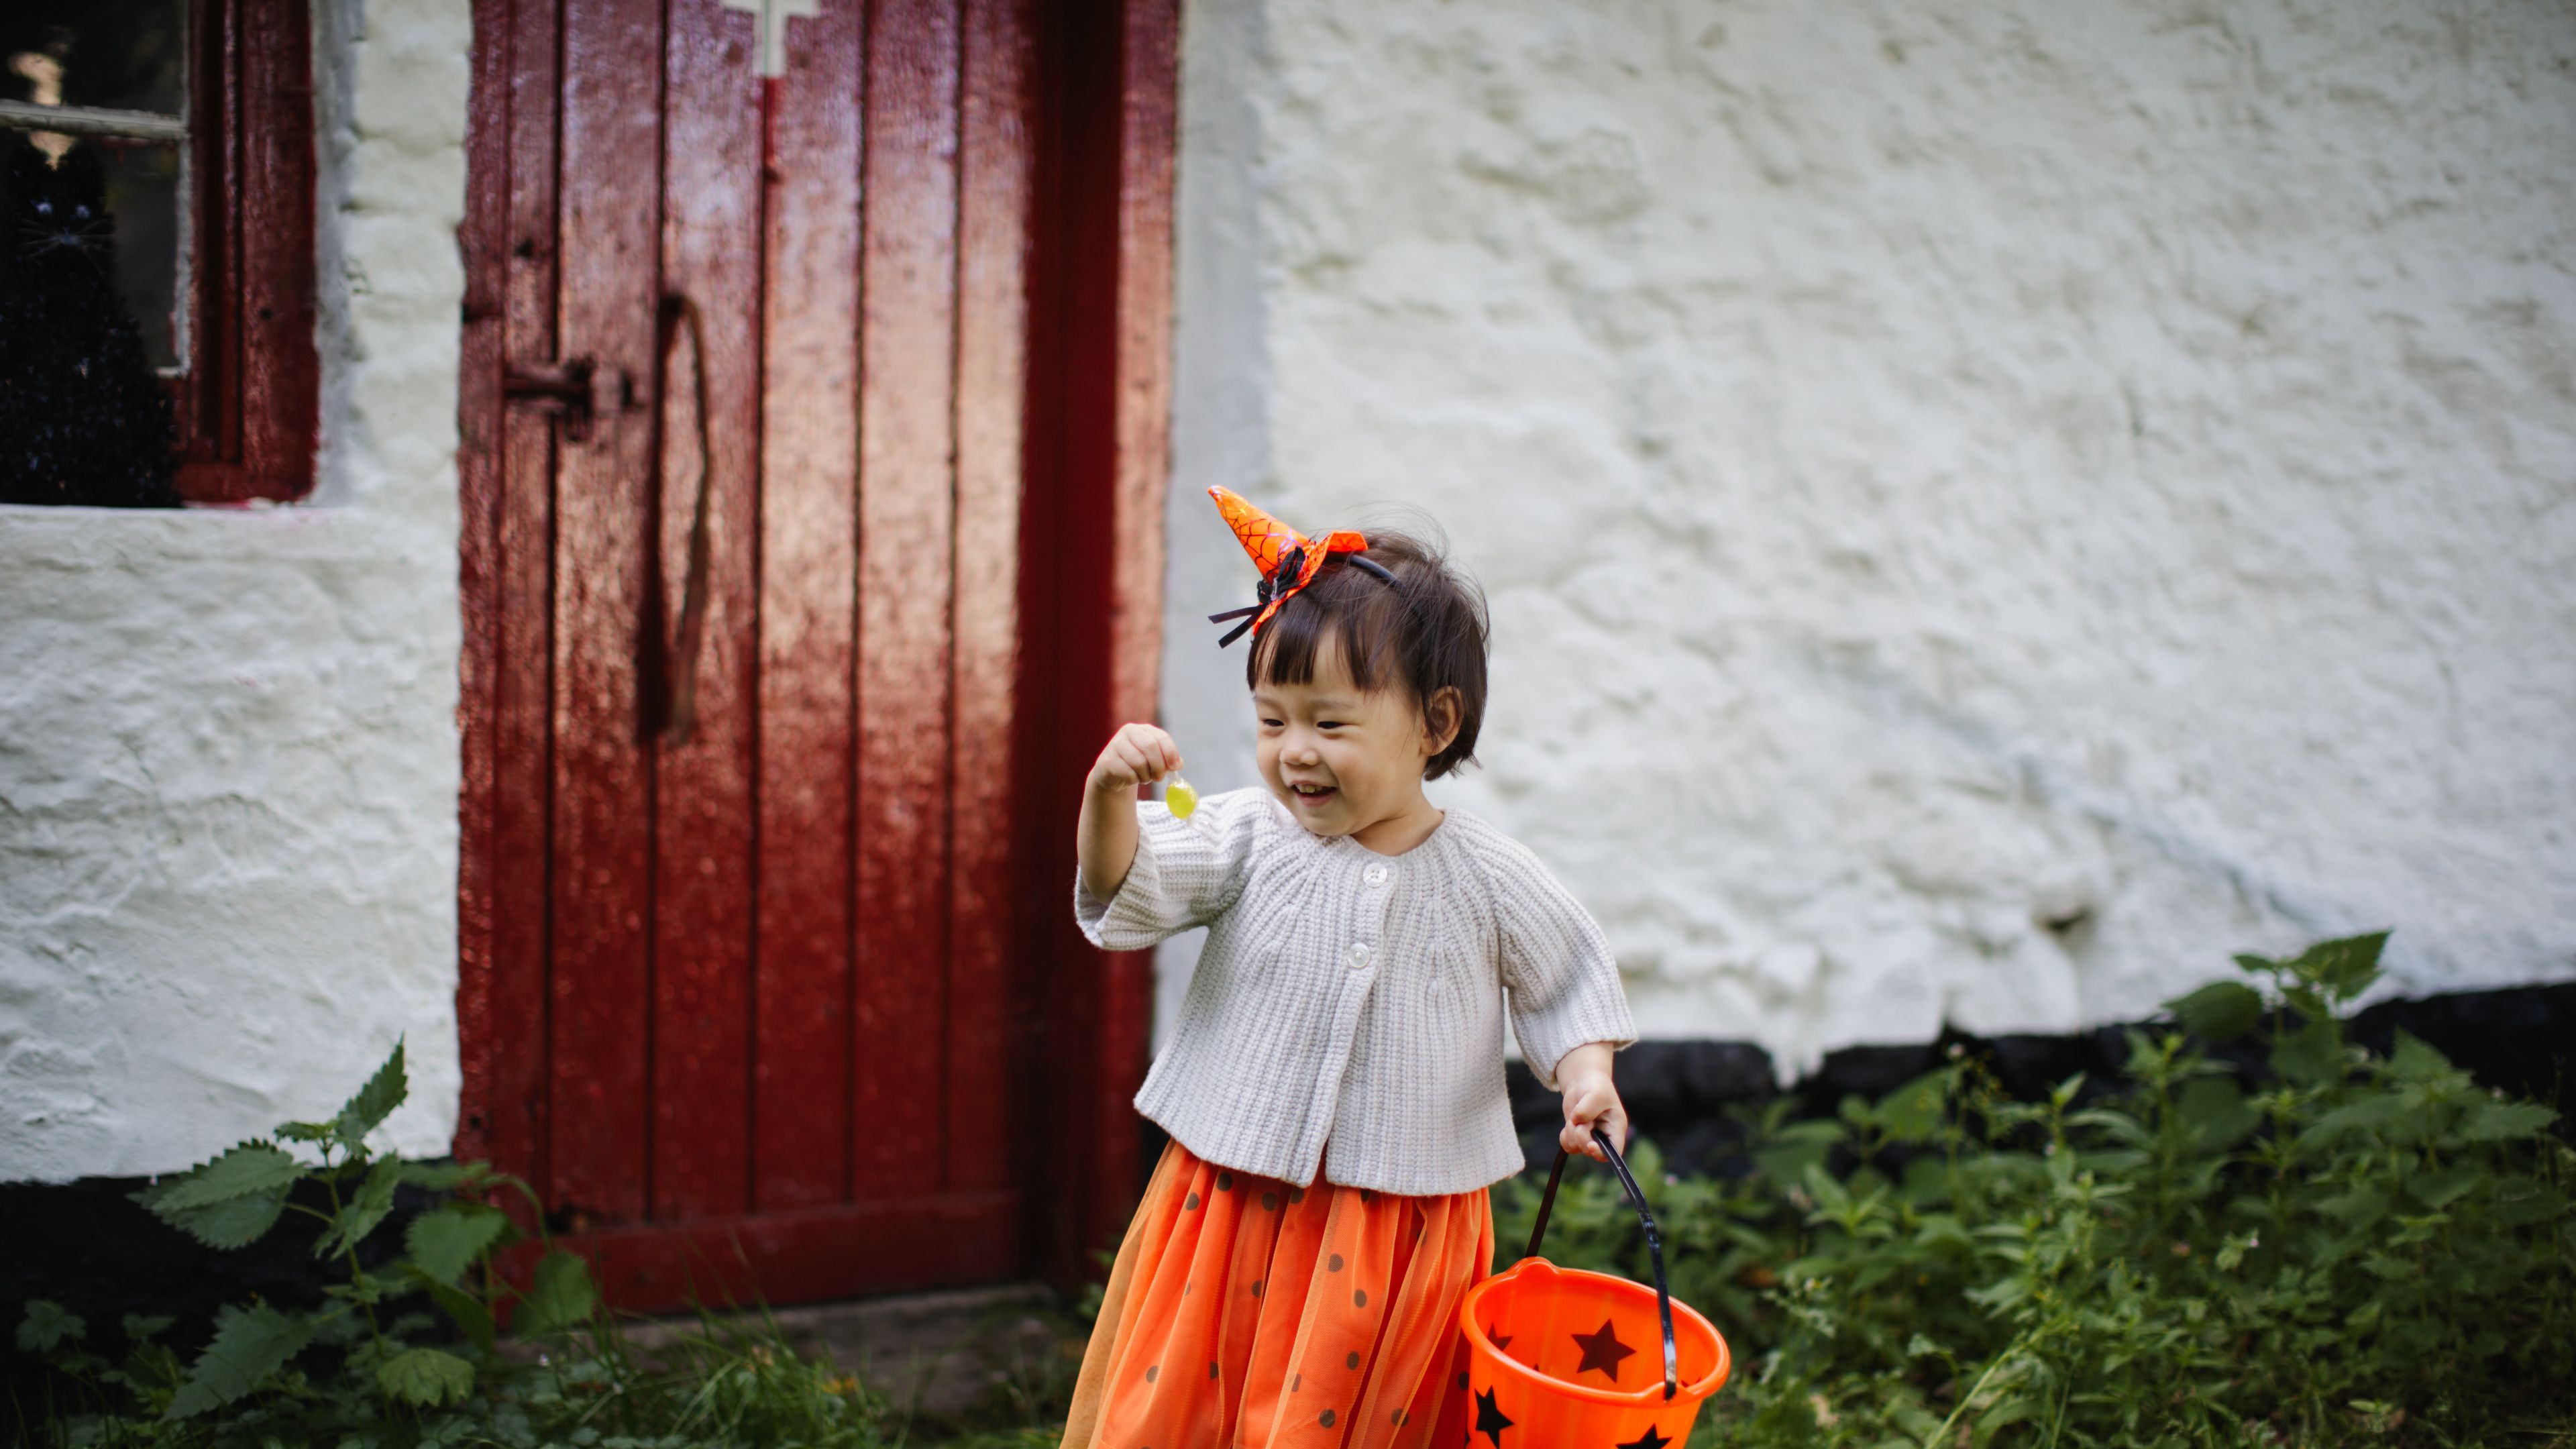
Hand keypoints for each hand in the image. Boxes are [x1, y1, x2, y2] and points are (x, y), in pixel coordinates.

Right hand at [1088, 722, 1182, 795]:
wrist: (1113, 775)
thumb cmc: (1138, 765)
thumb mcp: (1155, 760)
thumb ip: (1168, 760)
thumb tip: (1178, 764)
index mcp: (1143, 729)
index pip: (1161, 737)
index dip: (1170, 752)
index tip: (1175, 767)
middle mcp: (1128, 732)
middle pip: (1150, 746)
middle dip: (1159, 766)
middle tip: (1160, 777)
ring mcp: (1115, 745)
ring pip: (1139, 762)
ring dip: (1146, 776)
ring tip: (1144, 778)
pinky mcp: (1107, 760)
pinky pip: (1128, 773)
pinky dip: (1134, 780)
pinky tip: (1132, 779)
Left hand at [1555, 1042, 1627, 1162]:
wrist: (1584, 1081)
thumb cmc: (1596, 1086)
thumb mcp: (1595, 1094)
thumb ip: (1587, 1110)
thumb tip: (1576, 1122)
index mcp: (1616, 1128)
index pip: (1614, 1152)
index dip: (1602, 1153)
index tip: (1591, 1144)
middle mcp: (1604, 1136)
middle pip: (1591, 1151)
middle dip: (1581, 1135)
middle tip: (1581, 1120)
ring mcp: (1590, 1137)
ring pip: (1577, 1148)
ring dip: (1571, 1133)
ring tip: (1576, 1116)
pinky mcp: (1577, 1136)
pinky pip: (1568, 1145)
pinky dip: (1565, 1136)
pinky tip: (1569, 1122)